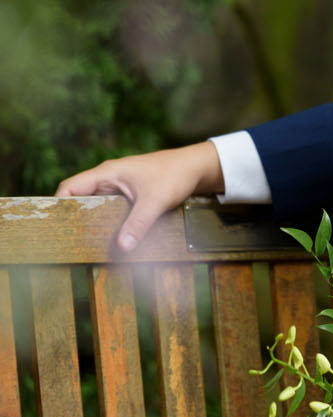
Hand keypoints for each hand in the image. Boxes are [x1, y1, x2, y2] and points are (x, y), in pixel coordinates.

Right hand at [61, 144, 225, 255]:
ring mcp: (117, 188)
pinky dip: (104, 225)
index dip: (58, 204)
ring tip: (82, 248)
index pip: (71, 186)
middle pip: (79, 199)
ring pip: (93, 207)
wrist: (194, 168)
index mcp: (108, 173)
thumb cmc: (173, 175)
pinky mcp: (126, 197)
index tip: (53, 226)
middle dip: (72, 219)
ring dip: (89, 224)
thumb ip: (139, 223)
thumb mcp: (155, 201)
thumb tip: (122, 247)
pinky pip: (107, 212)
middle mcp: (108, 179)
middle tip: (67, 244)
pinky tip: (105, 243)